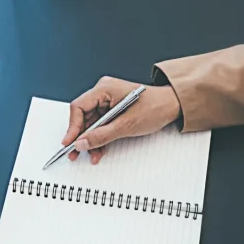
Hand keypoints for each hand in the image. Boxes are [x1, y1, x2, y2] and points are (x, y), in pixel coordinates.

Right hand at [63, 77, 181, 163]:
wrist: (173, 106)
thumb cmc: (156, 107)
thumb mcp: (127, 125)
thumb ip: (101, 135)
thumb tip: (82, 143)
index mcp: (104, 88)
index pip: (79, 107)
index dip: (72, 126)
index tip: (70, 142)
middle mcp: (104, 92)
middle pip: (83, 116)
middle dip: (81, 137)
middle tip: (75, 152)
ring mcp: (108, 101)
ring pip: (91, 123)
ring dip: (91, 140)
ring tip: (91, 154)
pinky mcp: (113, 109)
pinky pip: (100, 124)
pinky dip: (99, 137)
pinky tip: (99, 149)